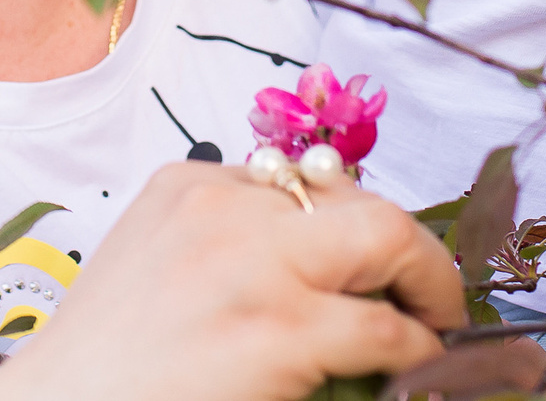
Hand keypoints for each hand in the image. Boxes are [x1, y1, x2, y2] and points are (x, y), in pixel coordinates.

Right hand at [0, 161, 464, 400]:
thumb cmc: (105, 365)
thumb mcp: (153, 263)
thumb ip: (222, 241)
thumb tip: (316, 263)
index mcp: (189, 185)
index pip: (304, 180)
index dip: (352, 223)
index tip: (374, 260)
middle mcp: (226, 206)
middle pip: (358, 197)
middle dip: (409, 244)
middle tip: (432, 288)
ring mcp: (255, 264)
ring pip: (388, 241)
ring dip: (430, 285)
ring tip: (440, 321)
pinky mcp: (279, 329)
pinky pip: (384, 329)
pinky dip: (419, 348)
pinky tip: (419, 365)